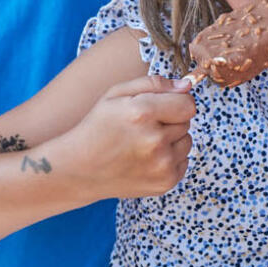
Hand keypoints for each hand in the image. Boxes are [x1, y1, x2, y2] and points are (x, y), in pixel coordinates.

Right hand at [58, 75, 194, 198]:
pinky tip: (146, 158)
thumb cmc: (97, 127)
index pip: (188, 104)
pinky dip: (169, 158)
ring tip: (144, 143)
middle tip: (143, 127)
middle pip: (186, 122)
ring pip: (186, 141)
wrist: (79, 170)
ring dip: (171, 140)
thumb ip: (155, 84)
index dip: (176, 102)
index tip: (161, 106)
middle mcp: (155, 140)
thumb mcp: (116, 94)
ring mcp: (162, 165)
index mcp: (142, 113)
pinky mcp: (166, 182)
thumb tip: (188, 86)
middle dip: (170, 120)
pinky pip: (183, 161)